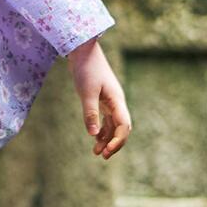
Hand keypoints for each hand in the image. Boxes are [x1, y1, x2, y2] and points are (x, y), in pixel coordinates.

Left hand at [66, 37, 131, 159]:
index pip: (124, 126)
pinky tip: (95, 137)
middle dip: (114, 143)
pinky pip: (106, 118)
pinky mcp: (101, 97)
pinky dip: (102, 129)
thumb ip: (90, 112)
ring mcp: (110, 100)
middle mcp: (116, 102)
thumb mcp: (86, 91)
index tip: (106, 152)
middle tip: (103, 156)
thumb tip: (93, 134)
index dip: (117, 141)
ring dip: (106, 138)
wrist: (83, 50)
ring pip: (113, 124)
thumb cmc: (86, 68)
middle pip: (121, 128)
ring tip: (96, 152)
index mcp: (117, 100)